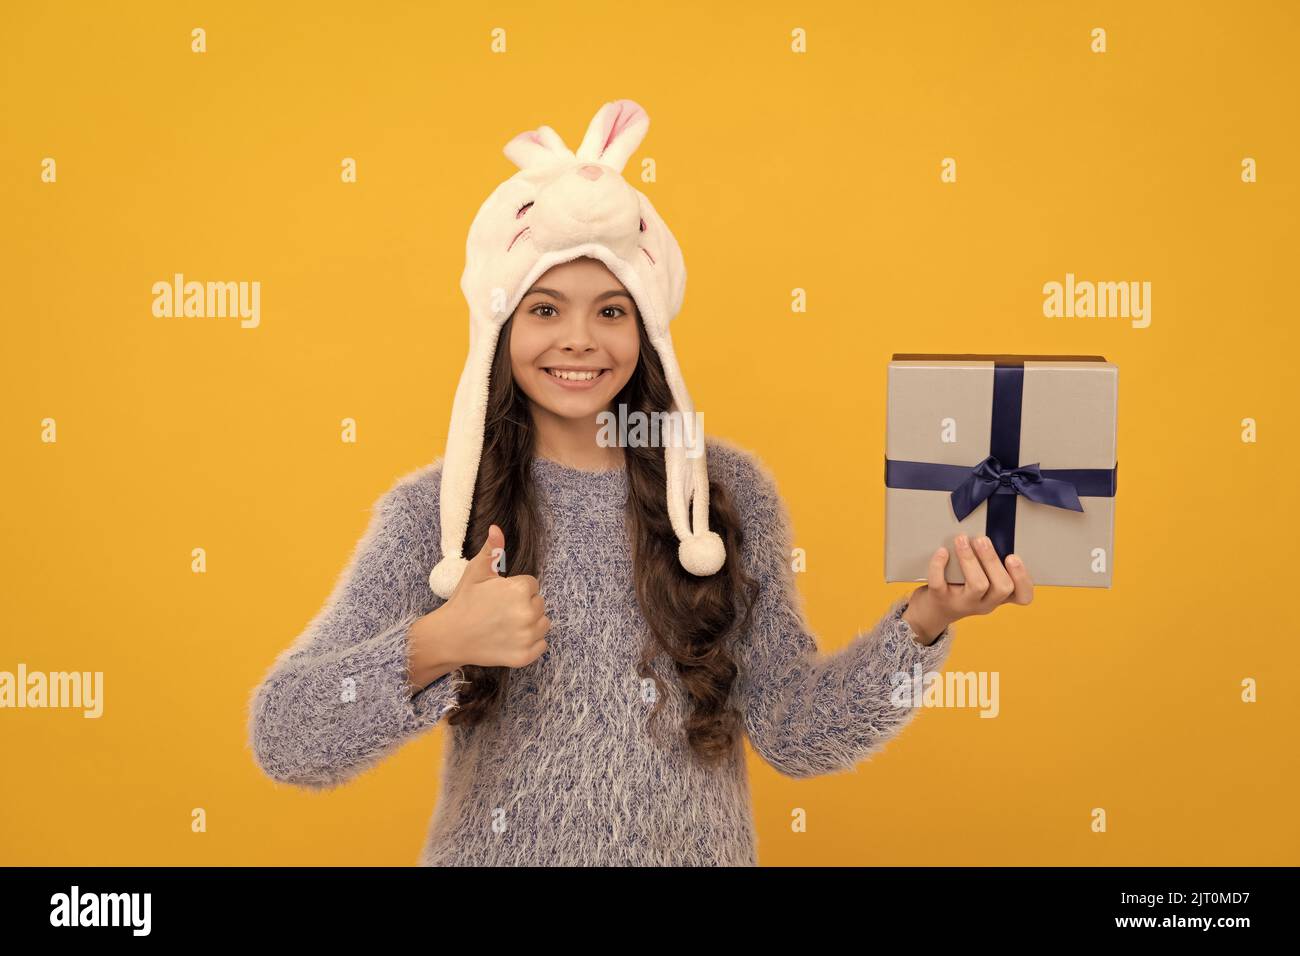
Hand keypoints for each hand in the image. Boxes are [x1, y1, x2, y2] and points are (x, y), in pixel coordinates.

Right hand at [411, 525, 550, 684]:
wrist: (450, 636)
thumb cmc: (464, 602)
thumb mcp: (476, 572)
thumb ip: (492, 550)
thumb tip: (497, 527)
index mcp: (519, 590)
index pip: (532, 585)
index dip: (516, 589)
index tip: (499, 597)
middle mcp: (527, 613)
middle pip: (539, 604)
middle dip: (524, 605)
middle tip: (500, 612)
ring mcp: (527, 637)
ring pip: (543, 624)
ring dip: (531, 624)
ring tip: (506, 625)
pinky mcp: (525, 656)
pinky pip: (542, 645)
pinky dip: (531, 643)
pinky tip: (511, 639)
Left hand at [903, 534, 1033, 642]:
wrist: (933, 612)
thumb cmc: (962, 588)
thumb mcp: (981, 582)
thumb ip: (989, 565)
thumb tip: (987, 534)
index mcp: (999, 597)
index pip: (1023, 596)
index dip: (1023, 578)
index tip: (1013, 557)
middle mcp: (985, 603)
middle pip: (1002, 587)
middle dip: (993, 561)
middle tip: (982, 540)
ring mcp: (963, 603)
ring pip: (977, 585)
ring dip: (970, 559)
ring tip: (962, 540)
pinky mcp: (940, 599)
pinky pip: (940, 583)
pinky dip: (939, 565)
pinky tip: (942, 552)